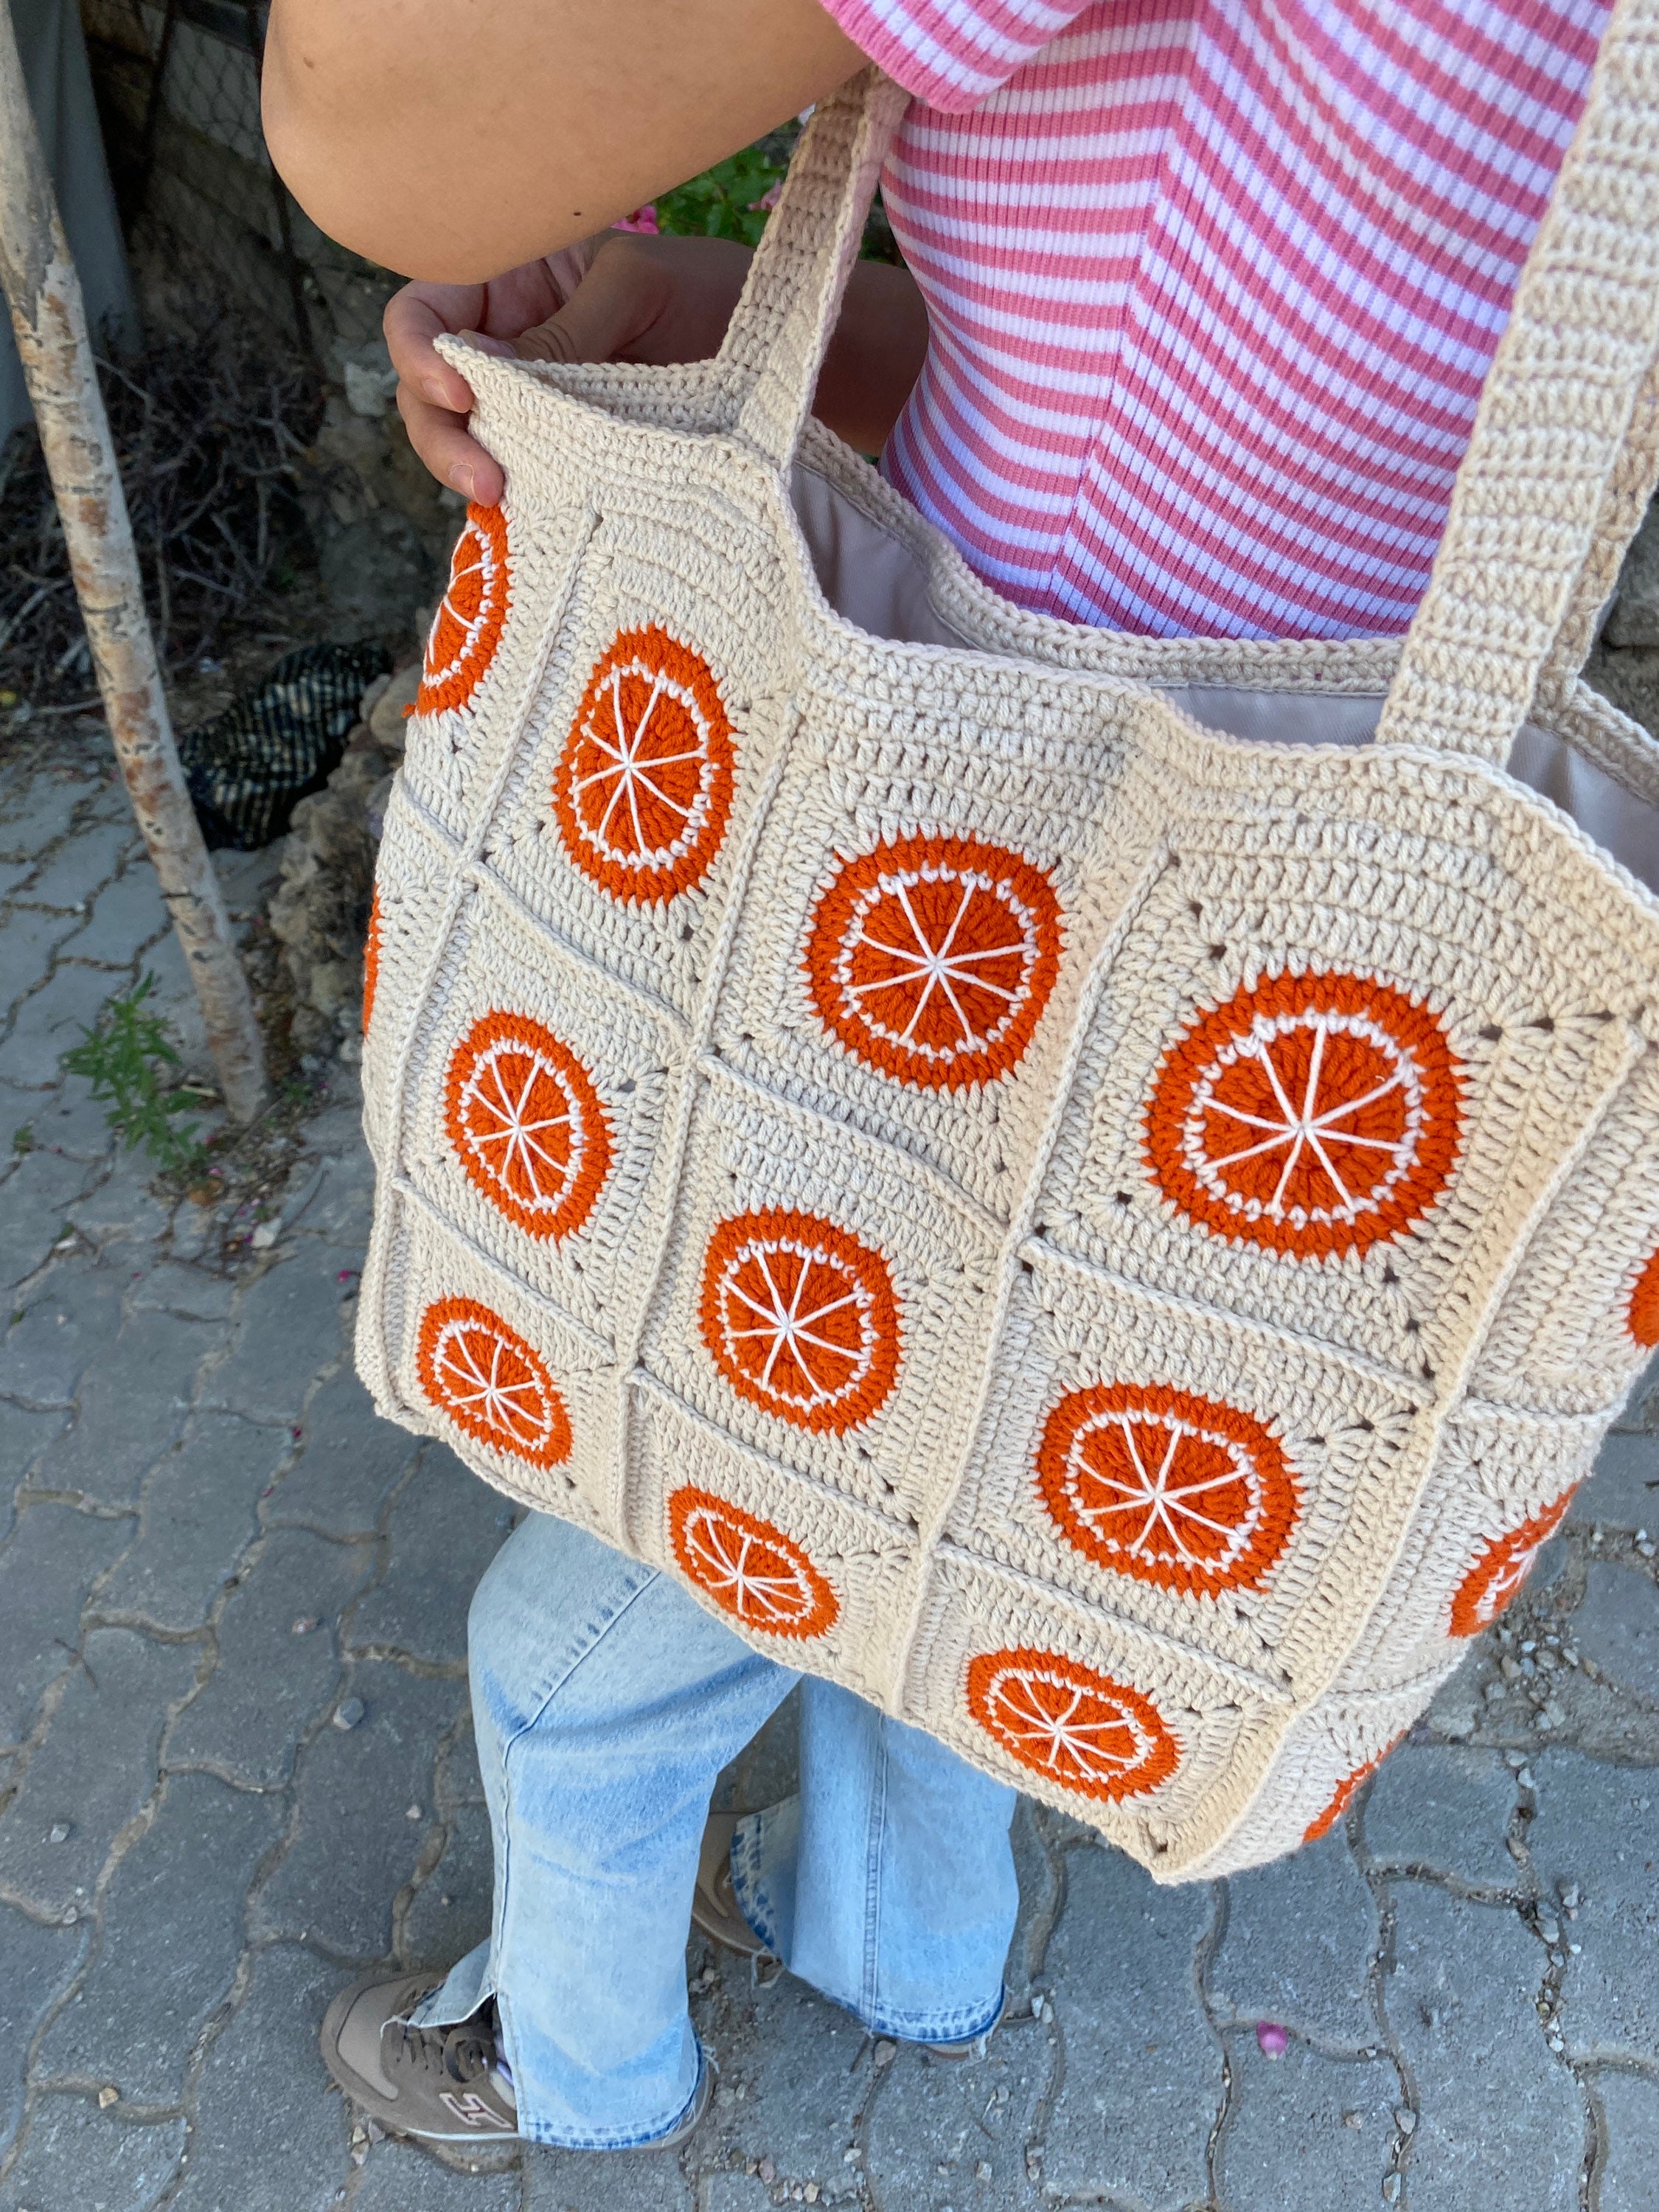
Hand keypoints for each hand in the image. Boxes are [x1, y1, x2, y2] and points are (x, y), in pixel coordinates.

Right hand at [385, 232, 753, 505]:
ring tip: (505, 497)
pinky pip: (520, 475)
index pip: (425, 311)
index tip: (460, 393)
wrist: (781, 356)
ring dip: (472, 471)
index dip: (419, 352)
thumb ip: (566, 332)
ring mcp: (533, 404)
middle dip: (441, 434)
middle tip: (486, 479)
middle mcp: (508, 341)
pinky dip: (519, 496)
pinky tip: (534, 513)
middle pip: (430, 390)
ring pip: (466, 441)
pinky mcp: (564, 455)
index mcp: (512, 279)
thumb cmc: (711, 294)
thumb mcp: (639, 291)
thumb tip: (482, 375)